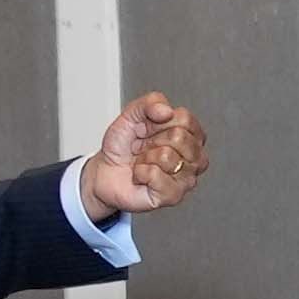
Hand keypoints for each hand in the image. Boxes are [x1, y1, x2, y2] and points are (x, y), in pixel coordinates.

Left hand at [83, 93, 208, 219]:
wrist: (106, 171)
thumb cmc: (123, 147)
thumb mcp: (131, 115)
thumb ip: (149, 103)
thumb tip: (167, 110)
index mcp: (188, 134)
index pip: (185, 118)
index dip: (160, 122)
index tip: (150, 129)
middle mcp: (193, 156)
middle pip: (180, 136)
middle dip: (154, 141)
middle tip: (146, 148)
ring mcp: (186, 177)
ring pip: (169, 157)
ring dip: (147, 158)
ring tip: (144, 162)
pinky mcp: (173, 195)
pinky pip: (158, 177)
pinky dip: (142, 174)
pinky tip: (142, 176)